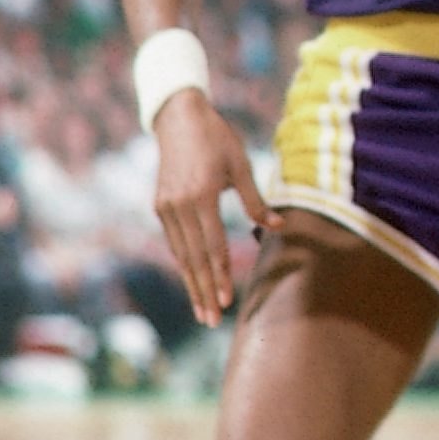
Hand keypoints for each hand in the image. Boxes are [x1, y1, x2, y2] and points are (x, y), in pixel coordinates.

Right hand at [151, 89, 275, 327]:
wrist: (179, 119)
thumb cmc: (217, 139)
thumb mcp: (241, 164)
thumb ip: (256, 200)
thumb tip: (278, 227)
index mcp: (202, 196)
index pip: (213, 246)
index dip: (221, 275)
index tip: (227, 301)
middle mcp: (180, 206)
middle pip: (194, 258)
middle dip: (203, 291)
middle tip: (210, 320)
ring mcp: (166, 207)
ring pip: (181, 254)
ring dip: (192, 283)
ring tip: (202, 309)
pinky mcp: (160, 205)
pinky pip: (175, 241)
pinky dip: (184, 262)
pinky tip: (193, 278)